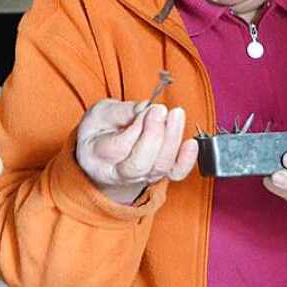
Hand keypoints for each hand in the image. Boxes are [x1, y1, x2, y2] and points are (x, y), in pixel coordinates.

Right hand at [75, 100, 197, 204]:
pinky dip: (186, 160)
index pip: (119, 148)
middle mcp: (118, 174)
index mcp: (95, 158)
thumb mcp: (100, 112)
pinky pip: (175, 173)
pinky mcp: (159, 174)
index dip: (137, 128)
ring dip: (172, 139)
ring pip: (160, 167)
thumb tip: (145, 108)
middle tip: (161, 111)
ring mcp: (140, 177)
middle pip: (140, 164)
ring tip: (175, 115)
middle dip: (154, 136)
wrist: (104, 147)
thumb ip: (120, 111)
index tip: (148, 109)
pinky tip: (191, 143)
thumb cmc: (100, 129)